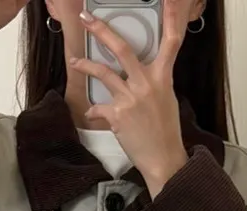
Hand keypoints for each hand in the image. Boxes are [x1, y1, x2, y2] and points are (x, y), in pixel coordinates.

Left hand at [70, 0, 197, 195]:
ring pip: (102, 72)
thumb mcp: (166, 100)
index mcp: (163, 76)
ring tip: (74, 61)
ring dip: (85, 65)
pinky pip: (99, 107)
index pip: (171, 43)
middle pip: (121, 48)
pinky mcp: (118, 115)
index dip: (172, 19)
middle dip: (101, 30)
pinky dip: (95, 110)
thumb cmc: (166, 131)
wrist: (163, 158)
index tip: (170, 2)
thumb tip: (136, 78)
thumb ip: (152, 83)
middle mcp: (146, 83)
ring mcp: (131, 98)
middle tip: (87, 19)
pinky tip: (92, 112)